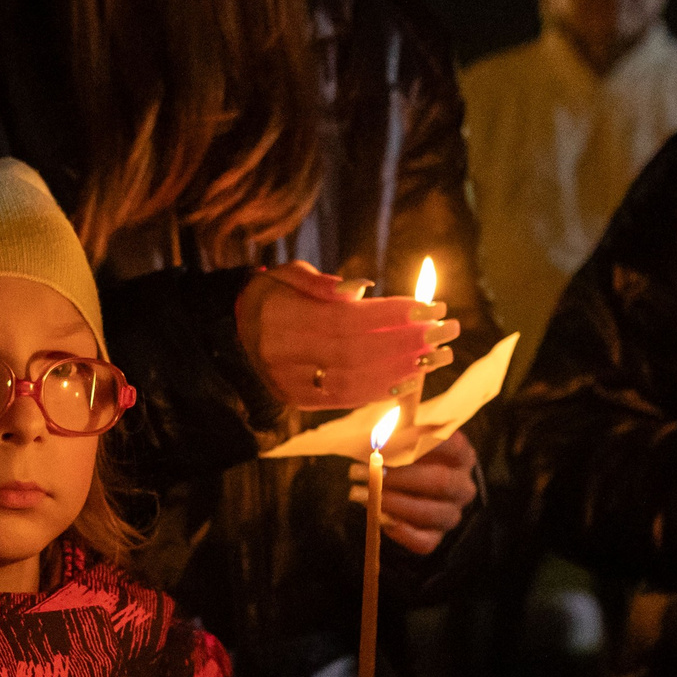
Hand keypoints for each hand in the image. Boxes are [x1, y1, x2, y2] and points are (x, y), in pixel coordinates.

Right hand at [236, 261, 456, 411]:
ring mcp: (293, 381)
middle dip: (407, 341)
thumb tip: (362, 289)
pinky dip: (381, 390)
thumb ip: (321, 282)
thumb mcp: (286, 275)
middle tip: (445, 329)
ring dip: (402, 369)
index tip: (428, 307)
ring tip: (439, 355)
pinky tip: (411, 379)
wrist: (231, 336)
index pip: (348, 320)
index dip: (390, 316)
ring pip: (356, 380)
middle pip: (358, 351)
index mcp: (283, 318)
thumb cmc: (268, 296)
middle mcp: (287, 354)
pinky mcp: (300, 400)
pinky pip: (346, 399)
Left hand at [350, 431, 477, 554]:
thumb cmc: (409, 458)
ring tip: (358, 493)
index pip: (453, 444)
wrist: (417, 492)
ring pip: (430, 513)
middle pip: (438, 481)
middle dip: (397, 476)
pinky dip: (401, 532)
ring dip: (391, 502)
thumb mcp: (407, 439)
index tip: (386, 439)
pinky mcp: (437, 536)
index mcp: (462, 455)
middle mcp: (463, 485)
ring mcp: (452, 513)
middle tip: (360, 470)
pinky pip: (424, 541)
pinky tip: (379, 519)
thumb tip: (377, 425)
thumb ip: (398, 431)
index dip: (421, 441)